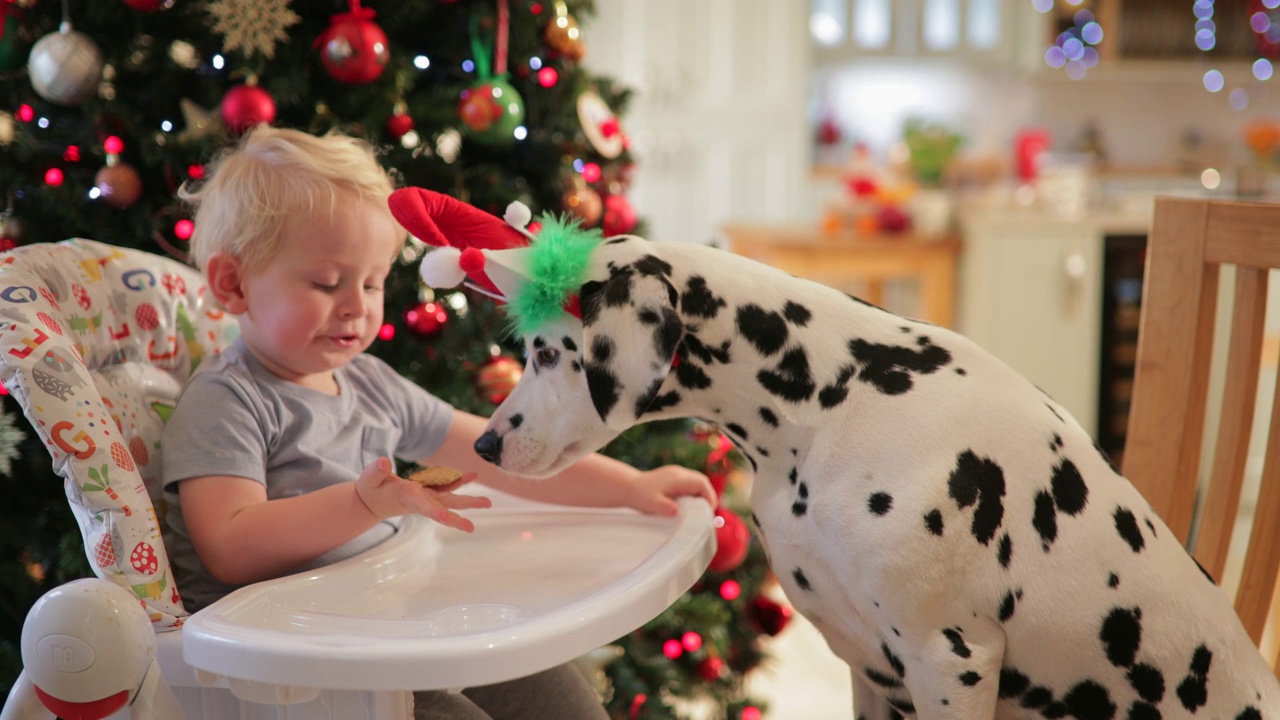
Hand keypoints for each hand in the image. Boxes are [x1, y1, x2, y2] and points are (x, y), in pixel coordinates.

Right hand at [355, 457, 491, 531]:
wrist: (372, 501)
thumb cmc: (370, 489)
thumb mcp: (368, 479)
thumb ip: (376, 471)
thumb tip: (384, 462)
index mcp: (406, 498)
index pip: (421, 506)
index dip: (433, 511)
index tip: (446, 517)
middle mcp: (420, 500)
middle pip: (443, 509)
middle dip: (459, 517)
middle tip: (473, 527)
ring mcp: (425, 497)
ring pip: (449, 499)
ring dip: (468, 500)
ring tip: (487, 502)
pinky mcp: (427, 491)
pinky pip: (445, 487)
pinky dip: (458, 482)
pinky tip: (471, 476)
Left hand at [626, 465, 716, 516]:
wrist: (627, 486)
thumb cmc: (640, 496)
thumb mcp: (652, 504)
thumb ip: (665, 507)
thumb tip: (676, 511)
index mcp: (677, 478)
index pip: (701, 483)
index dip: (709, 495)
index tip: (711, 509)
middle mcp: (678, 473)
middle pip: (701, 480)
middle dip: (708, 494)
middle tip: (709, 510)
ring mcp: (674, 473)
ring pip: (695, 480)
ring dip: (701, 492)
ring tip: (701, 508)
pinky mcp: (671, 476)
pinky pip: (688, 481)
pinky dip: (694, 491)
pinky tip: (689, 503)